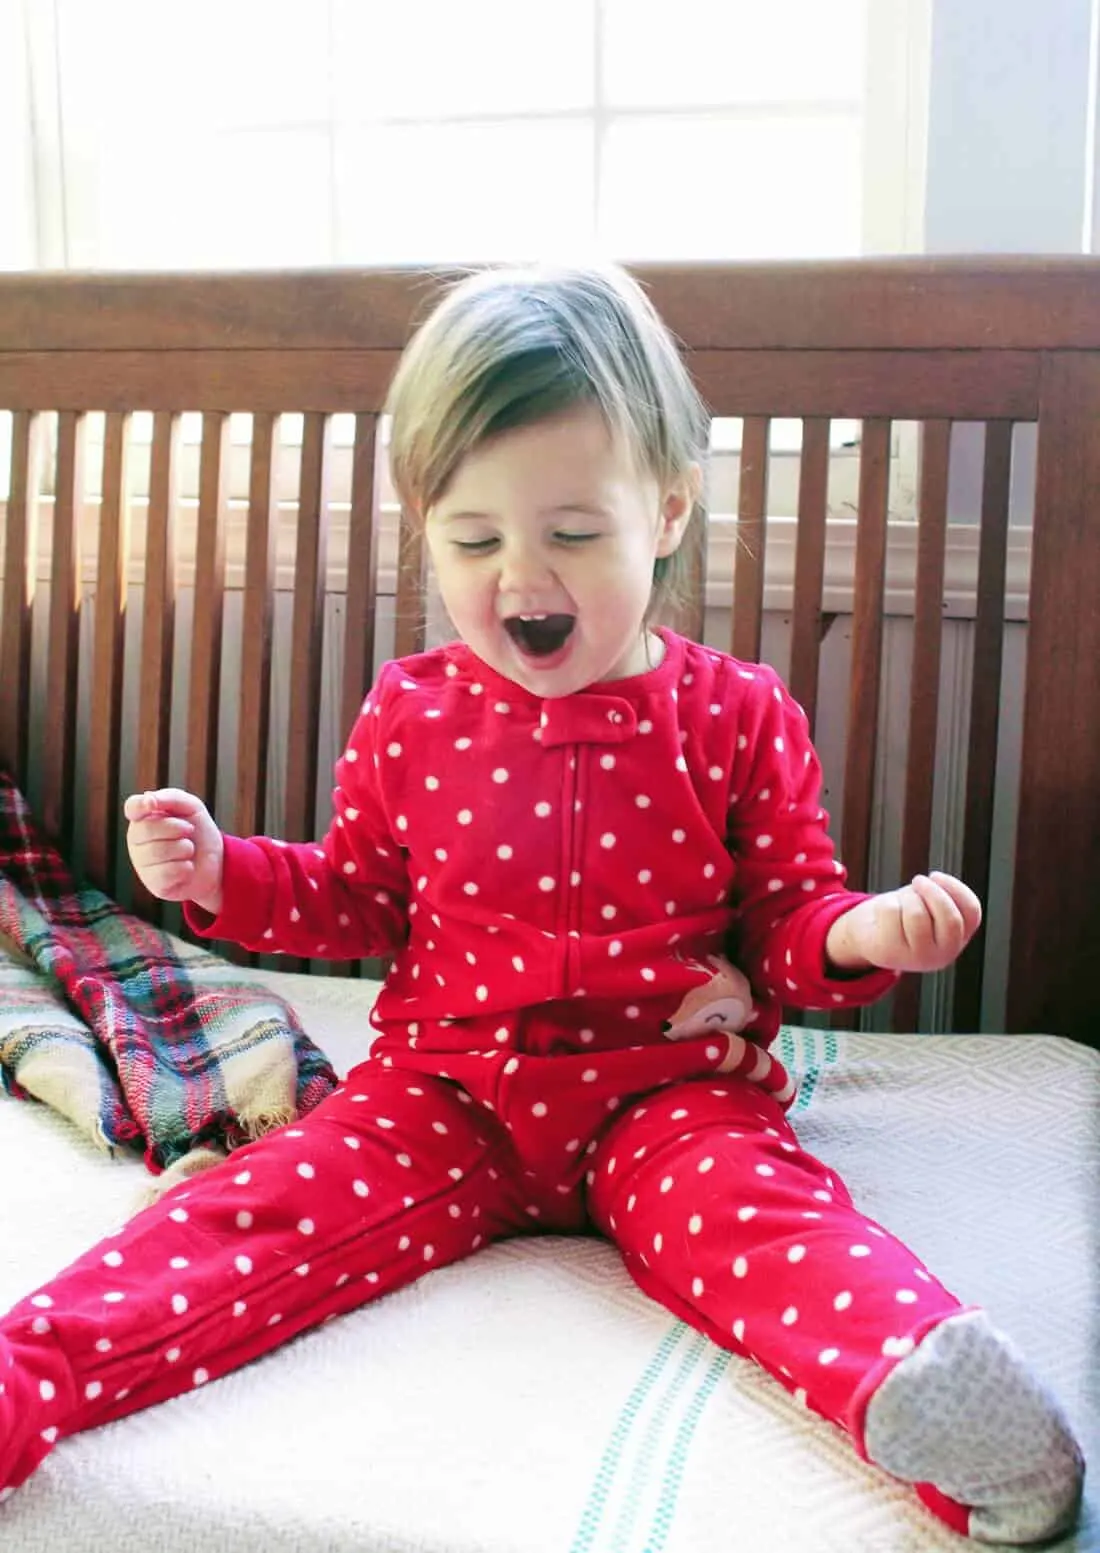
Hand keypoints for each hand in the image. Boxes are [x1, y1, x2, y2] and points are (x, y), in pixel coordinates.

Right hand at [123, 788, 224, 914]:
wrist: (218, 863)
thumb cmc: (199, 833)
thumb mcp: (191, 808)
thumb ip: (170, 798)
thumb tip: (148, 799)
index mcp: (144, 819)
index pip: (132, 808)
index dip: (140, 805)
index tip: (152, 805)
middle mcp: (137, 841)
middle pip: (146, 829)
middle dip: (176, 828)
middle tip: (189, 831)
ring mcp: (142, 864)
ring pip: (158, 851)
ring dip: (184, 848)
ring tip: (188, 851)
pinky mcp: (154, 884)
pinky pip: (167, 872)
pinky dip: (186, 868)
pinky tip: (187, 868)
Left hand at [825, 871, 981, 974]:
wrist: (872, 936)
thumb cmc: (905, 914)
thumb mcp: (930, 905)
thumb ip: (940, 898)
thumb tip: (933, 887)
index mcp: (959, 939)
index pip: (971, 912)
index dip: (955, 888)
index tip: (935, 875)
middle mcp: (944, 954)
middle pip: (950, 917)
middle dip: (933, 891)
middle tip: (918, 880)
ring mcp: (918, 957)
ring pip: (917, 914)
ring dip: (907, 897)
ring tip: (901, 901)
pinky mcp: (892, 953)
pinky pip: (892, 912)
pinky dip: (885, 903)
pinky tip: (884, 914)